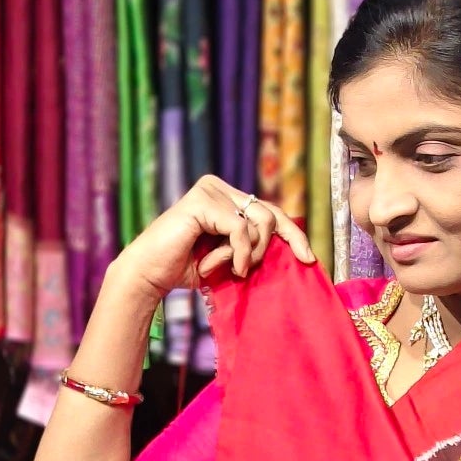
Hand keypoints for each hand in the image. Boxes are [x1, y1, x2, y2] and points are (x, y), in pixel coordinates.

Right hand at [117, 176, 316, 303]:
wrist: (151, 274)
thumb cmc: (187, 269)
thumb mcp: (229, 257)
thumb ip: (252, 246)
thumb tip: (292, 249)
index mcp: (227, 197)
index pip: (271, 211)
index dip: (293, 234)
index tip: (308, 258)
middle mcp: (219, 187)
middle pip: (271, 214)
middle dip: (268, 248)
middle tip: (246, 270)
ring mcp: (210, 190)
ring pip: (259, 222)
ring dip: (249, 253)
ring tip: (230, 267)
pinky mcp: (202, 201)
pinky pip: (240, 229)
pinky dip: (239, 253)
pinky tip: (229, 266)